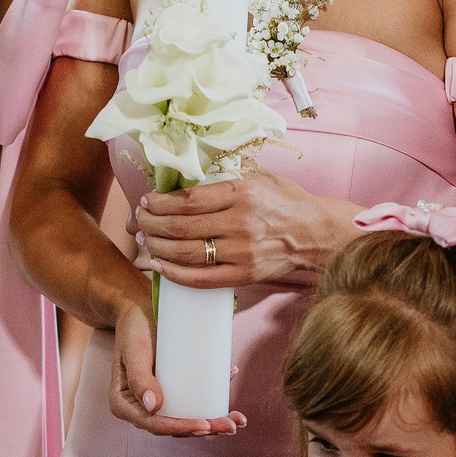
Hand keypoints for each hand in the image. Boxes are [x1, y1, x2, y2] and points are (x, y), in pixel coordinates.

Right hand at [103, 299, 244, 438]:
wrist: (139, 311)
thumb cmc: (134, 327)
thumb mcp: (134, 349)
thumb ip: (139, 377)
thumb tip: (153, 407)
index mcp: (124, 404)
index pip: (154, 424)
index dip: (181, 428)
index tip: (205, 425)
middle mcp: (140, 407)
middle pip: (174, 426)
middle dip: (205, 429)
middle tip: (231, 425)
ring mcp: (157, 400)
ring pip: (185, 419)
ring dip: (213, 423)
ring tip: (237, 420)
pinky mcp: (171, 391)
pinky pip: (191, 402)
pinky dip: (212, 401)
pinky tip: (230, 386)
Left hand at [135, 170, 338, 290]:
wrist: (316, 233)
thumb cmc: (286, 201)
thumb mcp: (259, 176)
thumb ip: (226, 177)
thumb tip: (187, 177)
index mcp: (242, 194)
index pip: (188, 200)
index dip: (160, 202)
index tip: (147, 201)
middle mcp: (240, 223)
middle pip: (181, 227)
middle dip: (151, 224)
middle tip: (139, 220)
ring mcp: (242, 252)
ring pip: (186, 253)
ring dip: (157, 248)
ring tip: (144, 241)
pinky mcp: (245, 275)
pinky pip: (201, 279)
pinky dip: (175, 275)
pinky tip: (159, 267)